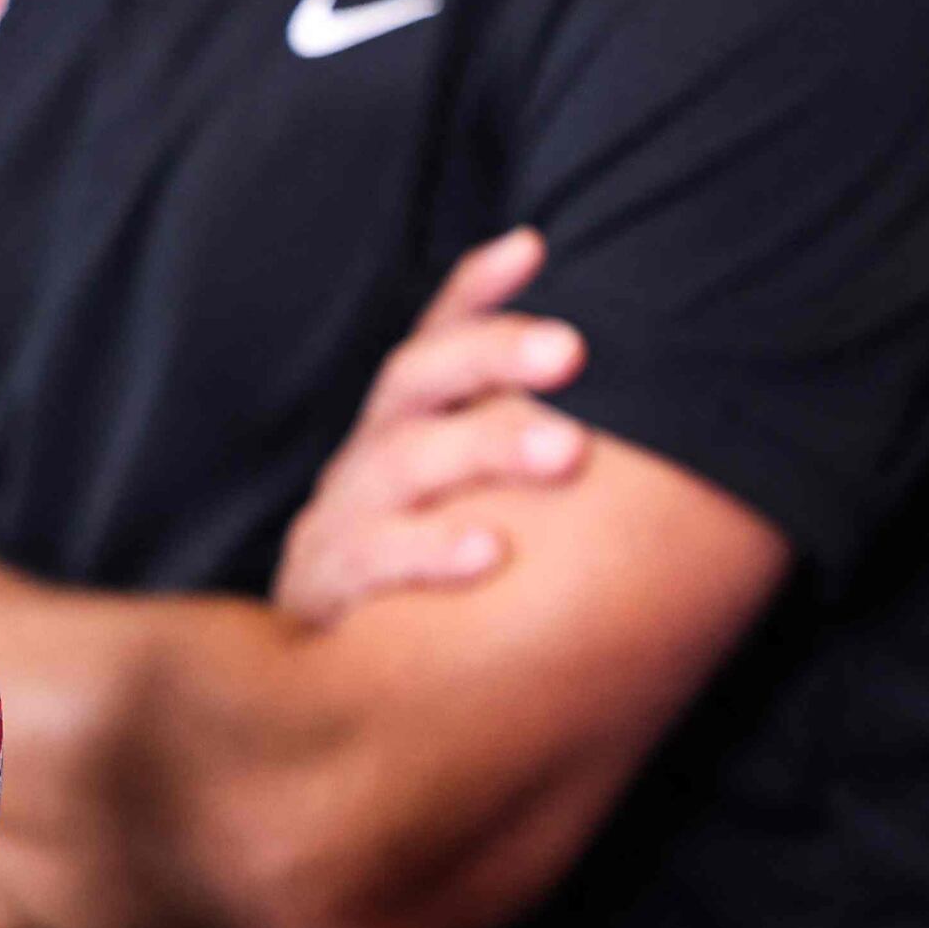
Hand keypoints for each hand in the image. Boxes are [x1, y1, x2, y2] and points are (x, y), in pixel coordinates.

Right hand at [268, 229, 590, 625]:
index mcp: (409, 420)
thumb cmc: (427, 563)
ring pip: (403, 461)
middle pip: (420, 378)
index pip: (437, 337)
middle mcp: (371, 452)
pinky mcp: (324, 585)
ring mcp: (340, 514)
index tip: (531, 250)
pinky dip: (432, 551)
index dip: (476, 291)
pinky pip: (374, 560)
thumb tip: (604, 360)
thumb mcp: (469, 492)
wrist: (326, 677)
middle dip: (497, 355)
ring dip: (487, 447)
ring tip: (566, 450)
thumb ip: (521, 430)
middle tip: (573, 350)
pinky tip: (493, 551)